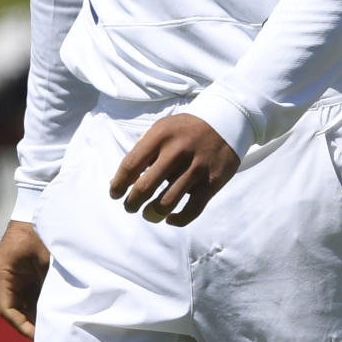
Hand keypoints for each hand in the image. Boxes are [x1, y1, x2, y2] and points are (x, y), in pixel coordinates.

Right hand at [0, 220, 49, 338]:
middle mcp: (4, 276)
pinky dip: (39, 303)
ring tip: (54, 327)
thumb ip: (48, 283)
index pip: (7, 309)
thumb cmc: (39, 229)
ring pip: (22, 303)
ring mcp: (13, 275)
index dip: (22, 325)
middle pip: (14, 309)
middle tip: (49, 337)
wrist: (37, 205)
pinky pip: (29, 293)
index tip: (38, 336)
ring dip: (35, 314)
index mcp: (2, 273)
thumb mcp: (46, 259)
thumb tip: (57, 310)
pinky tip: (55, 311)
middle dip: (30, 323)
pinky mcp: (23, 272)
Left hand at [109, 114, 238, 226]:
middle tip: (130, 207)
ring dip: (151, 214)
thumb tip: (120, 180)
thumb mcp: (162, 129)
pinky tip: (170, 219)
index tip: (115, 194)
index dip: (118, 184)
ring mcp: (195, 168)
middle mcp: (177, 152)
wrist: (226, 121)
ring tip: (148, 214)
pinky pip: (191, 210)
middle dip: (131, 203)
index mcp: (160, 136)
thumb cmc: (186, 130)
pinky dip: (178, 220)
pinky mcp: (211, 182)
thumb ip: (142, 151)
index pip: (130, 166)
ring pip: (166, 203)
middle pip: (145, 188)